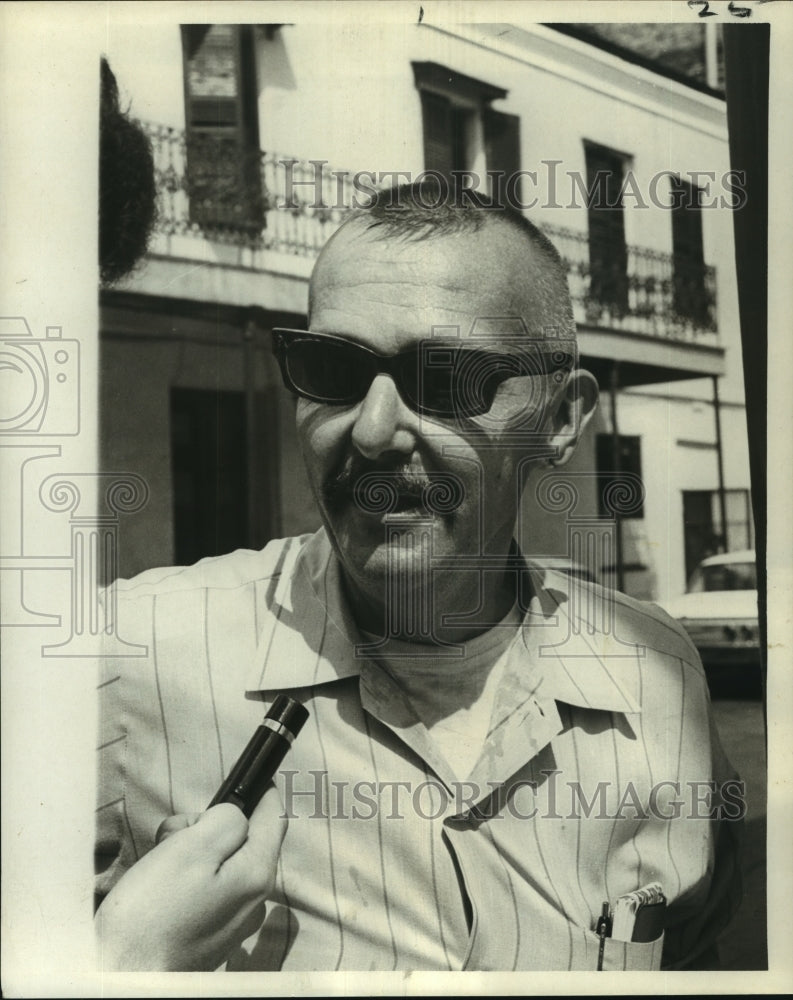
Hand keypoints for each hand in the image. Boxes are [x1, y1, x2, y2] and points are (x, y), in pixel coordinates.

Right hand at [95, 786, 285, 970]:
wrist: (122, 977)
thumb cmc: (151, 917)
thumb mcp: (191, 848)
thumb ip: (225, 821)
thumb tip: (237, 815)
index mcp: (255, 876)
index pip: (273, 819)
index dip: (262, 793)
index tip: (252, 777)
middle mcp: (252, 900)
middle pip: (241, 839)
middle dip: (207, 828)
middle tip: (174, 838)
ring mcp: (231, 919)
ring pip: (219, 862)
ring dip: (191, 852)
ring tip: (159, 867)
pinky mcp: (208, 932)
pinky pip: (206, 888)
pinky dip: (184, 878)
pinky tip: (159, 888)